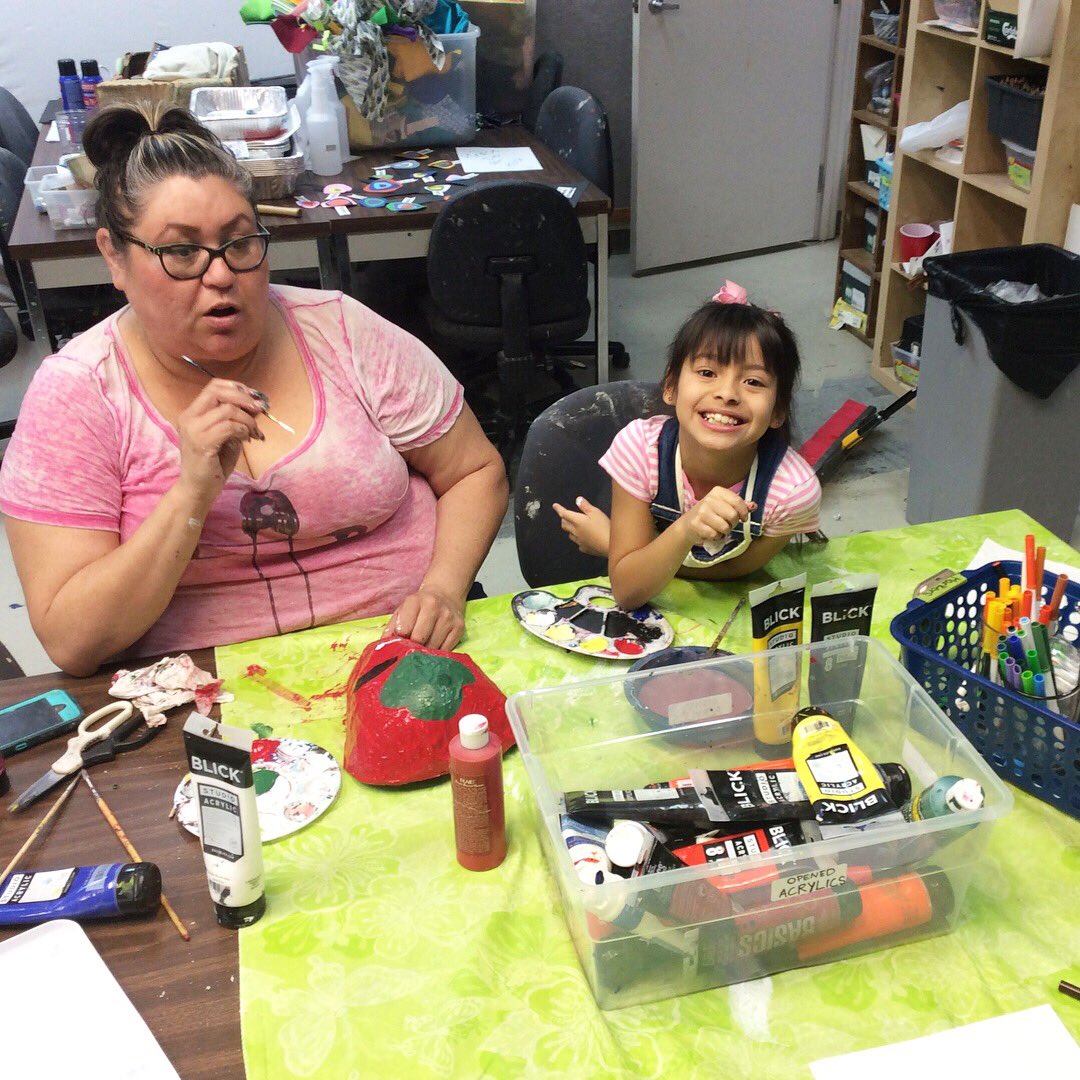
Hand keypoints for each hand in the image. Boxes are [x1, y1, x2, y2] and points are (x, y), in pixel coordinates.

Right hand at [174, 379, 264, 503]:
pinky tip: (246, 440)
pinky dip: (243, 430)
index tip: (254, 397)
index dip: (236, 388)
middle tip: (259, 409)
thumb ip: (237, 420)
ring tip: (254, 433)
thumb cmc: (213, 465)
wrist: (198, 489)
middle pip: (217, 392)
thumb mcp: (228, 436)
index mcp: (192, 413)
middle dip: (243, 398)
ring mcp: (193, 429)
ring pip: (227, 410)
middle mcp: (189, 417)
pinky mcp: (202, 442)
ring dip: (247, 420)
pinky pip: (229, 427)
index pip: (213, 387)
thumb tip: (256, 405)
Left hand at [388, 584, 465, 650]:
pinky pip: (446, 650)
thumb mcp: (402, 611)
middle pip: (419, 638)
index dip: (400, 639)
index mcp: (415, 601)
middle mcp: (433, 606)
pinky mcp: (459, 628)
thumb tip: (384, 647)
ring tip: (423, 646)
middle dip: (413, 647)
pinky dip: (438, 652)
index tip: (401, 641)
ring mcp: (448, 617)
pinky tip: (434, 646)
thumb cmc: (419, 607)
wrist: (445, 595)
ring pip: (433, 646)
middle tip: (412, 647)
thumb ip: (391, 628)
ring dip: (426, 651)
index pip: (404, 628)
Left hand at [553, 497, 610, 556]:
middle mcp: (576, 531)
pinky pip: (578, 543)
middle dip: (563, 519)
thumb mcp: (596, 513)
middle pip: (564, 525)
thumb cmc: (604, 527)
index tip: (555, 506)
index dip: (559, 509)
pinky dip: (578, 539)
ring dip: (569, 529)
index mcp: (577, 521)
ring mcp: (580, 541)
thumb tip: (577, 500)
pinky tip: (582, 538)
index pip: (564, 514)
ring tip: (572, 526)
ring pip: (570, 534)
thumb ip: (586, 506)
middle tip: (564, 516)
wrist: (610, 546)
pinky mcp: (585, 548)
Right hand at [677, 488, 755, 546]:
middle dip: (733, 523)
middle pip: (733, 515)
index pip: (738, 501)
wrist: (687, 525)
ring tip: (718, 528)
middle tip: (727, 524)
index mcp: (717, 492)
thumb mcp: (724, 506)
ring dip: (724, 531)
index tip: (743, 518)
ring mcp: (701, 512)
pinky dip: (715, 537)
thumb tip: (754, 506)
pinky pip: (715, 534)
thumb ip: (739, 506)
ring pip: (725, 527)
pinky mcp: (696, 524)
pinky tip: (710, 532)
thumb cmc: (709, 514)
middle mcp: (709, 499)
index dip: (744, 512)